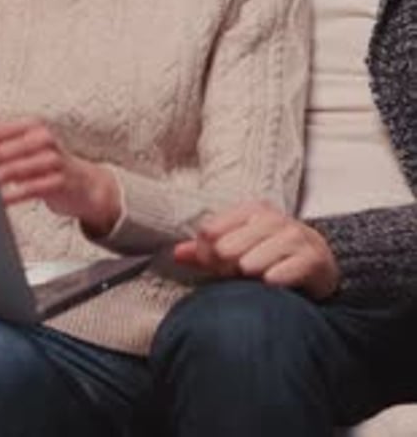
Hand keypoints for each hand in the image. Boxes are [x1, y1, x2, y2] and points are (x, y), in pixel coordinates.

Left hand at [0, 119, 120, 234]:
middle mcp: (44, 139)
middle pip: (4, 150)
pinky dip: (11, 196)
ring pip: (15, 169)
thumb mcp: (29, 149)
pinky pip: (29, 189)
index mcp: (33, 126)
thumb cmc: (50, 165)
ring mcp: (54, 159)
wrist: (86, 184)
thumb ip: (3, 147)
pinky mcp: (59, 181)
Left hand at [174, 200, 339, 299]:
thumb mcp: (238, 247)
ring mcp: (295, 237)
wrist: (317, 260)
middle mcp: (273, 219)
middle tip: (230, 274)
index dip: (204, 252)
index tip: (211, 264)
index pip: (211, 231)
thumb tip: (176, 253)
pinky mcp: (313, 258)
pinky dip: (275, 278)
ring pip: (256, 258)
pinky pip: (288, 269)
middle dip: (225, 266)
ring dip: (248, 271)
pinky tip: (270, 283)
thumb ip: (206, 251)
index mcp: (251, 210)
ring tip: (249, 276)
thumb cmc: (269, 254)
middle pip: (229, 246)